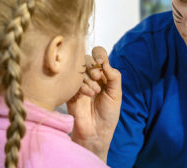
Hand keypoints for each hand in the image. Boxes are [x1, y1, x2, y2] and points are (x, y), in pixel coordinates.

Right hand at [67, 46, 121, 162]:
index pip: (99, 54)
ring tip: (94, 92)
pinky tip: (87, 95)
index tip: (101, 62)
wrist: (96, 132)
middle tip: (98, 78)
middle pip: (87, 58)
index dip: (99, 54)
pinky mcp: (70, 90)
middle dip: (92, 66)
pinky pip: (72, 80)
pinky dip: (81, 85)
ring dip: (88, 78)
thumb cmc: (108, 113)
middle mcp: (90, 75)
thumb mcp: (116, 94)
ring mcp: (79, 82)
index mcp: (103, 73)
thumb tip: (105, 62)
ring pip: (79, 68)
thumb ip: (114, 76)